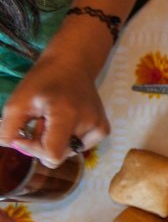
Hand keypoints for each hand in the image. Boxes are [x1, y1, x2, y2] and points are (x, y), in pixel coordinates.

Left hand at [0, 52, 108, 166]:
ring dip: (55, 141)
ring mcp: (99, 128)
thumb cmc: (43, 80)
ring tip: (54, 119)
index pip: (52, 154)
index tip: (21, 136)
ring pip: (68, 153)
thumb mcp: (18, 101)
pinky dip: (68, 140)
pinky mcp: (103, 130)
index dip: (32, 150)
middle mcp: (89, 125)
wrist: (72, 65)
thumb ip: (8, 128)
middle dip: (42, 144)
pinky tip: (67, 122)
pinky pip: (79, 147)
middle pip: (59, 156)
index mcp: (68, 116)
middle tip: (40, 121)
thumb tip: (11, 147)